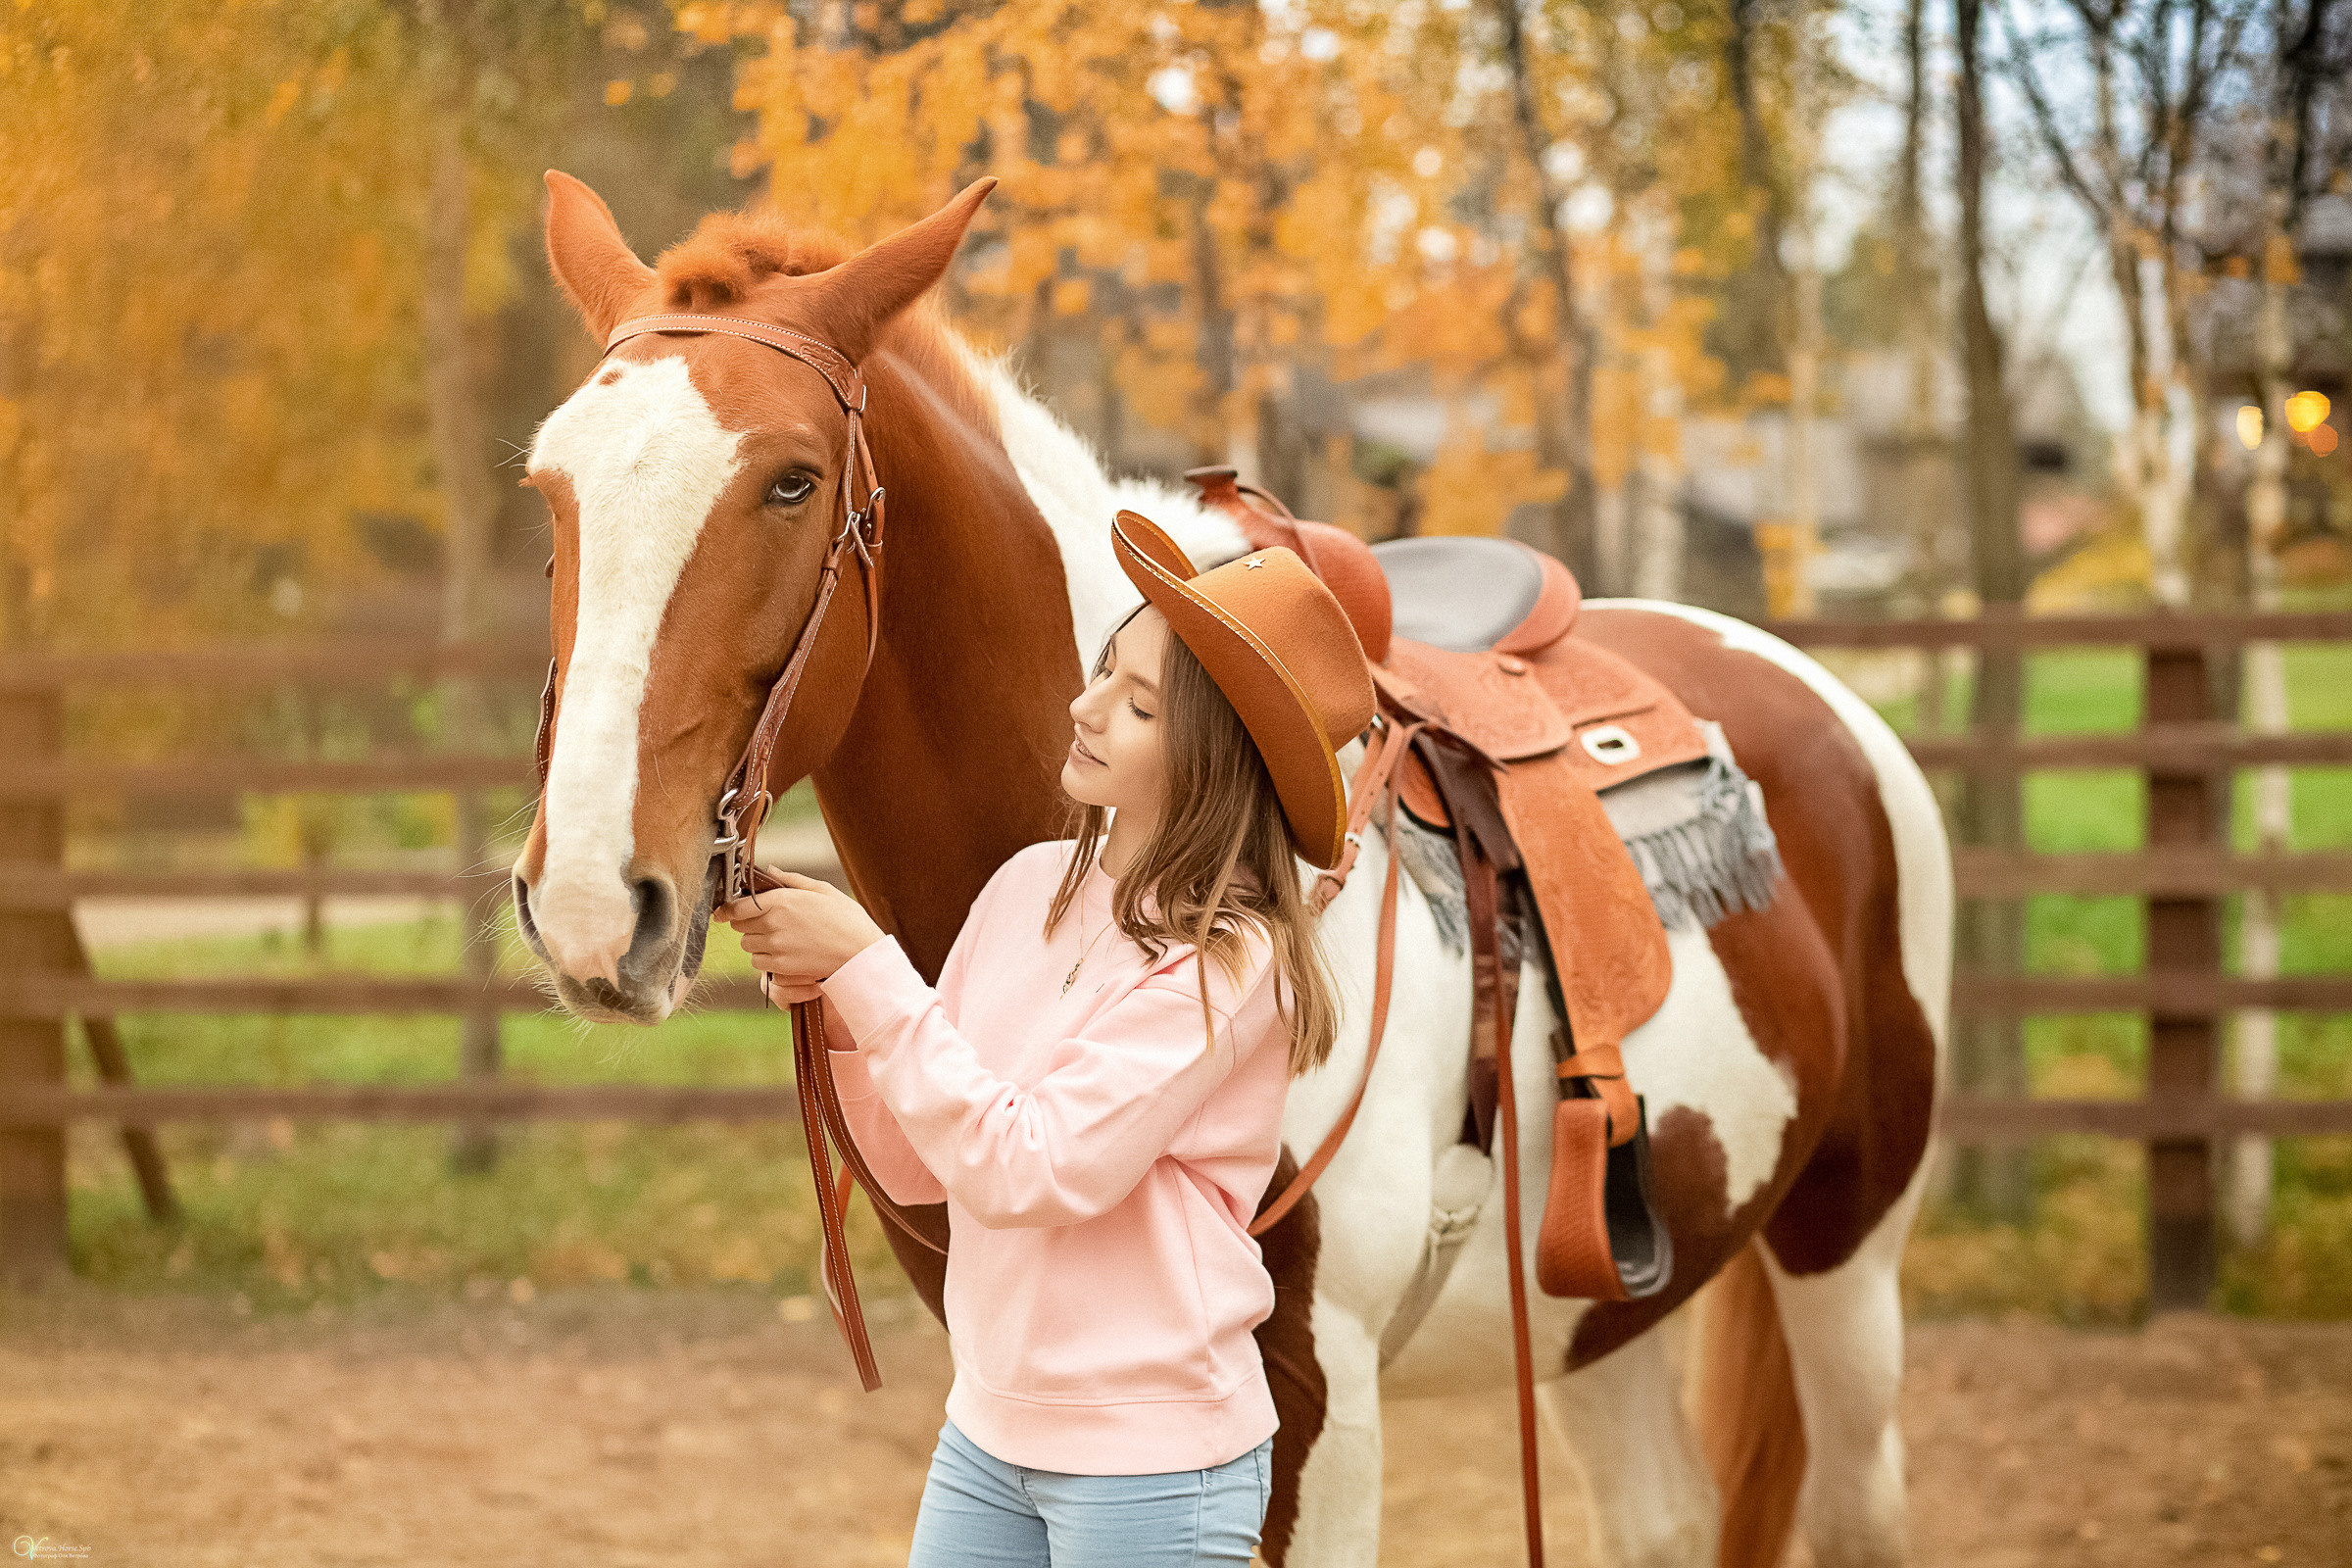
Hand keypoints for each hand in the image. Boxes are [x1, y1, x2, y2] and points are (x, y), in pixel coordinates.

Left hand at [716, 872, 885, 1009]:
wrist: (860, 952)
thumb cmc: (846, 918)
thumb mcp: (822, 890)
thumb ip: (791, 880)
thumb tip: (770, 870)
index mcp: (782, 901)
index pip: (737, 906)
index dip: (726, 909)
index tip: (723, 911)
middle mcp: (774, 923)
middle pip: (739, 926)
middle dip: (747, 923)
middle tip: (763, 921)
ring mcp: (776, 947)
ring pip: (747, 945)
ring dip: (755, 941)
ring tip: (775, 938)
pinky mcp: (781, 966)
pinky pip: (758, 963)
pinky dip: (763, 959)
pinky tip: (780, 953)